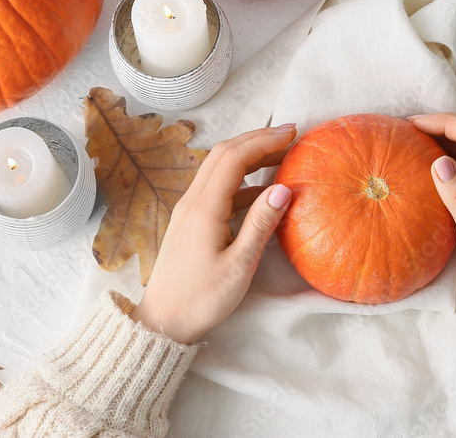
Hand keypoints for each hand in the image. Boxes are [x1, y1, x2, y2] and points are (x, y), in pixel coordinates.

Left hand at [130, 124, 296, 343]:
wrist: (163, 322)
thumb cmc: (201, 299)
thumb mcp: (239, 266)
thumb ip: (261, 224)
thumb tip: (284, 188)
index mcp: (204, 208)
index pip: (234, 157)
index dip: (263, 139)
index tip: (292, 133)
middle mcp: (192, 201)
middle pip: (224, 154)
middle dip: (257, 139)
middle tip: (290, 136)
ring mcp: (189, 210)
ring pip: (219, 168)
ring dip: (249, 156)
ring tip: (282, 157)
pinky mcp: (192, 221)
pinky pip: (217, 188)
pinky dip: (242, 180)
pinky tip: (264, 191)